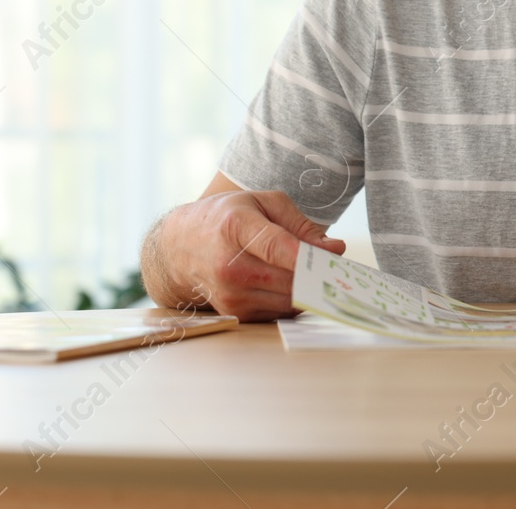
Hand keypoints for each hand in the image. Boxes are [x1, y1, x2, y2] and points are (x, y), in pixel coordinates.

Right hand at [160, 189, 344, 321]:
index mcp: (235, 227)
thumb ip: (300, 225)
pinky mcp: (235, 312)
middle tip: (335, 263)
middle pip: (289, 279)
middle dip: (319, 273)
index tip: (335, 254)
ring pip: (289, 299)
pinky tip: (291, 282)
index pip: (277, 247)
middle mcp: (229, 265)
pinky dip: (292, 298)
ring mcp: (230, 293)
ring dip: (308, 289)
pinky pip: (279, 311)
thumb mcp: (262, 203)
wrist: (179, 246)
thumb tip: (334, 249)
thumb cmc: (226, 218)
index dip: (309, 255)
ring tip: (315, 271)